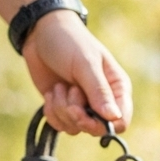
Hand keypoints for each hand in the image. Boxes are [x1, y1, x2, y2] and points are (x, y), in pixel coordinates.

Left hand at [22, 9, 131, 134]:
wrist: (39, 32)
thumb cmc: (69, 42)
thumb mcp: (85, 64)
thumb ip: (99, 91)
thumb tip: (113, 118)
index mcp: (117, 89)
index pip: (121, 121)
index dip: (103, 124)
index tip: (82, 114)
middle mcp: (103, 102)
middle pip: (97, 128)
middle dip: (78, 115)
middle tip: (67, 92)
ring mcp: (83, 107)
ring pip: (77, 128)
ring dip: (62, 110)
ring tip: (59, 87)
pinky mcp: (65, 108)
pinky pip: (61, 126)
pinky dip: (52, 113)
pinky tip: (51, 93)